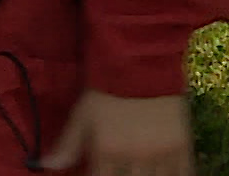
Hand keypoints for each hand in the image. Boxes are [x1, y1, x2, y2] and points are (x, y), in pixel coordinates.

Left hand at [40, 90, 195, 175]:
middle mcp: (135, 158)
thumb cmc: (105, 89)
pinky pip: (184, 175)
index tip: (101, 173)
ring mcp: (162, 154)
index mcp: (107, 152)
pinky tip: (163, 172)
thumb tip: (44, 166)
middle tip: (121, 170)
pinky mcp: (183, 147)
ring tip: (138, 170)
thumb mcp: (82, 115)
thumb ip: (66, 145)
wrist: (140, 63)